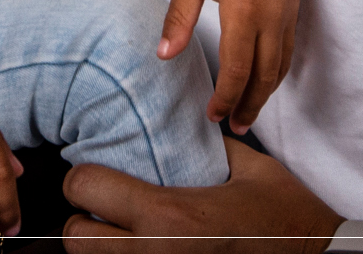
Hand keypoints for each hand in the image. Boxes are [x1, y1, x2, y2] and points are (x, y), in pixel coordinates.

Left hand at [63, 134, 339, 252]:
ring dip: (100, 247)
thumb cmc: (287, 217)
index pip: (86, 188)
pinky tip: (141, 248)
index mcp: (168, 214)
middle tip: (100, 209)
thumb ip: (208, 143)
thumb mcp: (248, 167)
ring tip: (117, 233)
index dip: (82, 176)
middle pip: (75, 241)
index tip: (94, 171)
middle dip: (81, 221)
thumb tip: (183, 122)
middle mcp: (155, 253)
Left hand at [159, 0, 299, 130]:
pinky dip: (278, 69)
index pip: (237, 70)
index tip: (211, 115)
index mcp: (243, 9)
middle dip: (250, 106)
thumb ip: (180, 16)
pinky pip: (290, 46)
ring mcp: (289, 7)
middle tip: (233, 126)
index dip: (225, 98)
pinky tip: (265, 74)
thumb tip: (164, 55)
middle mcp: (273, 14)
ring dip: (267, 92)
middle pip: (265, 76)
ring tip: (248, 110)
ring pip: (282, 64)